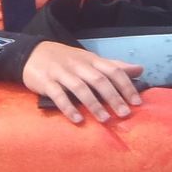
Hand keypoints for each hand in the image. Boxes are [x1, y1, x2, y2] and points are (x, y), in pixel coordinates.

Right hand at [22, 40, 143, 123]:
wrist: (31, 52)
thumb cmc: (65, 59)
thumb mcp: (89, 59)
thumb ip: (113, 65)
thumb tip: (140, 69)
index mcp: (90, 60)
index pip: (112, 70)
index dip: (126, 86)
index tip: (137, 103)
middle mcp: (77, 65)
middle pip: (98, 80)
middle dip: (113, 97)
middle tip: (124, 114)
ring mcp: (61, 72)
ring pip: (79, 87)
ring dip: (93, 104)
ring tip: (104, 119)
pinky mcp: (45, 81)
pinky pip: (58, 95)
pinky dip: (68, 107)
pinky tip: (77, 119)